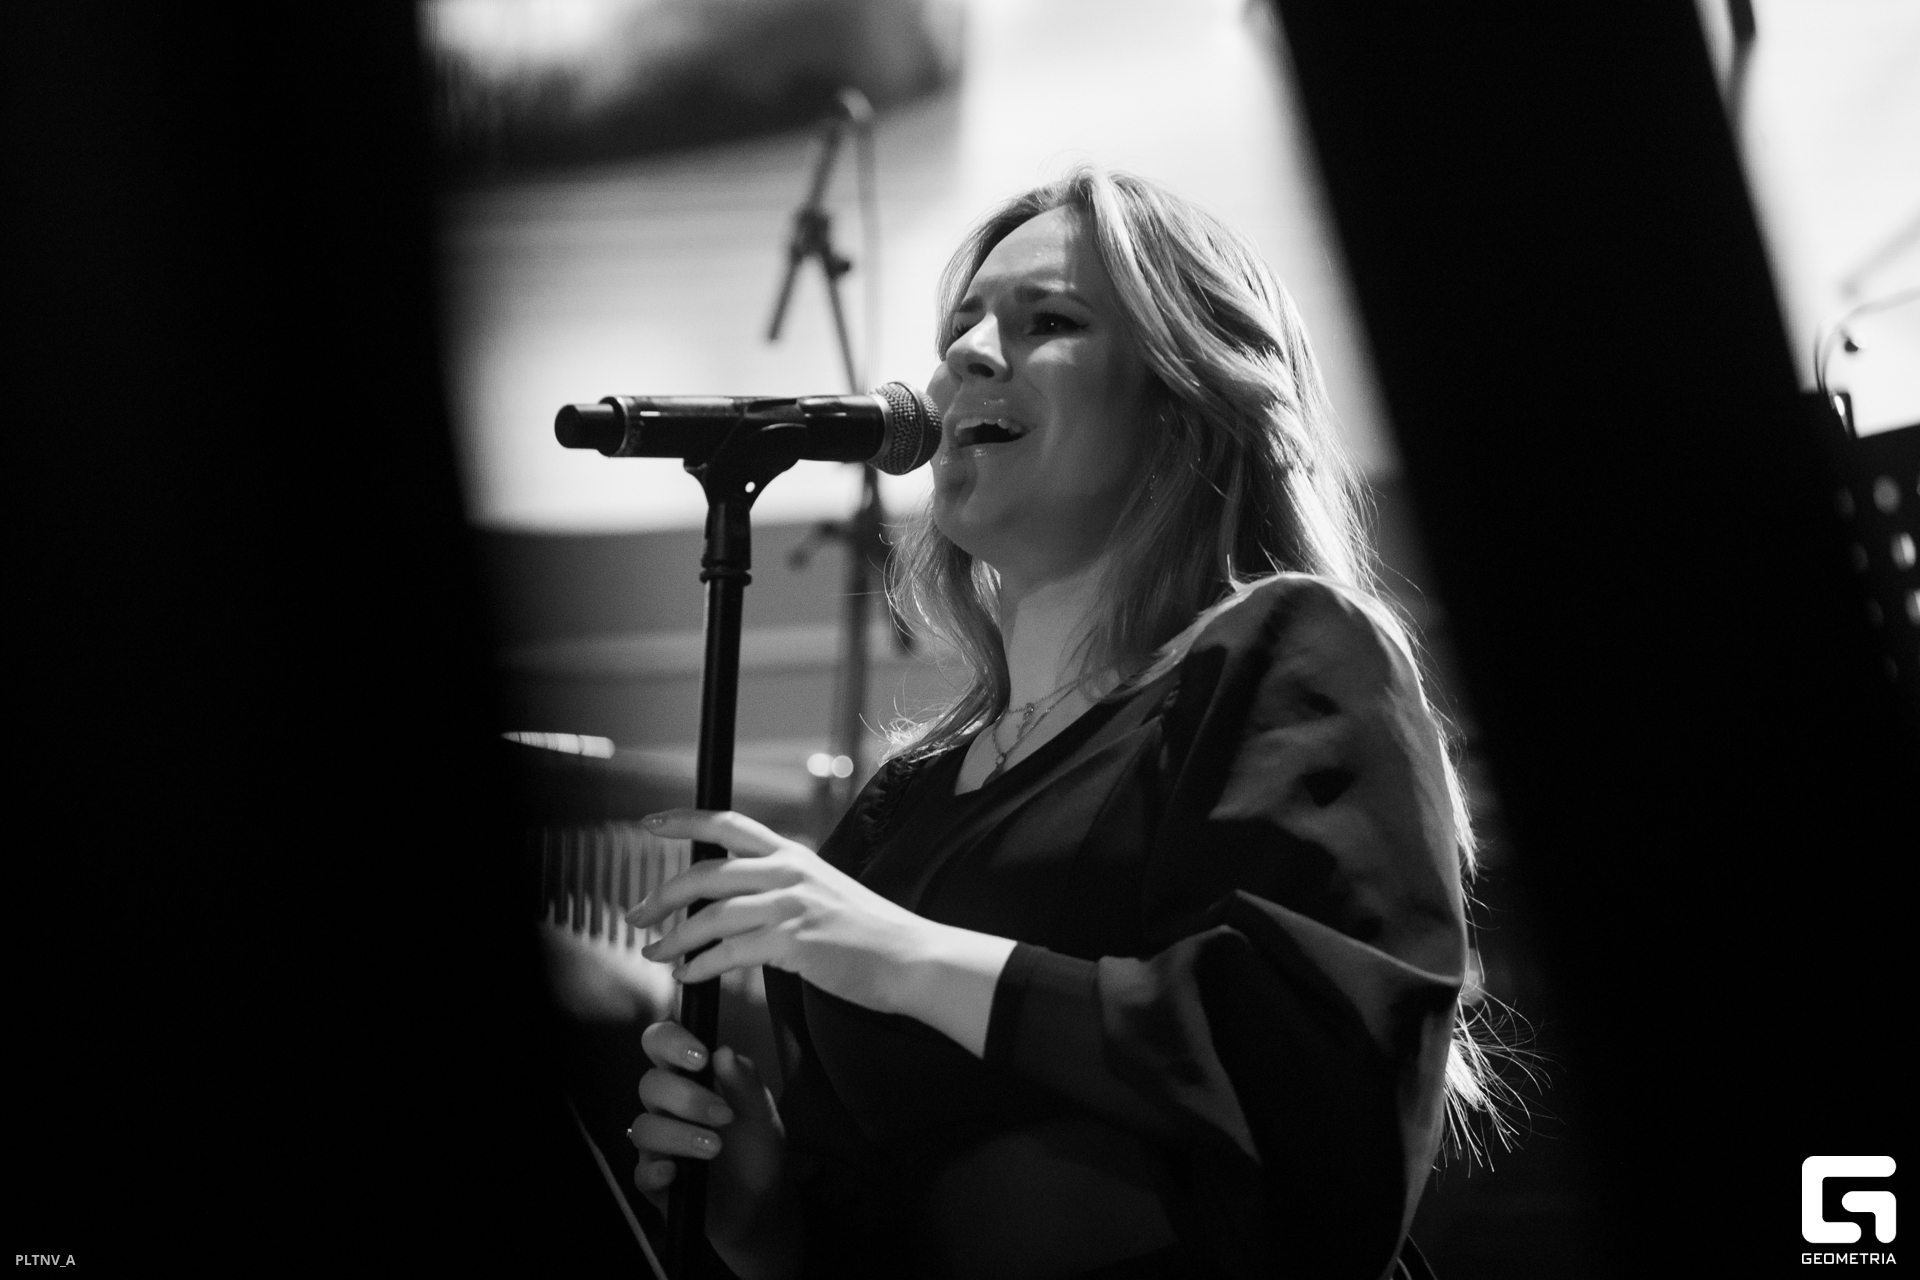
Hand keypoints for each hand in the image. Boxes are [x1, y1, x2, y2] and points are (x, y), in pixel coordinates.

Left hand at [627, 809, 941, 1016]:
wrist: (908, 957)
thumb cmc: (867, 932)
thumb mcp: (823, 889)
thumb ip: (783, 885)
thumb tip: (740, 898)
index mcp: (792, 854)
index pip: (728, 824)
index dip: (684, 820)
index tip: (649, 824)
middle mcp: (787, 871)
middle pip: (705, 872)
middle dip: (661, 895)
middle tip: (635, 915)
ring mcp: (789, 905)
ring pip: (710, 916)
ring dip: (672, 938)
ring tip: (653, 953)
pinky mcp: (792, 942)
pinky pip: (728, 953)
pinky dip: (699, 966)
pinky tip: (688, 976)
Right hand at [629, 1020, 793, 1279]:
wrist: (761, 1204)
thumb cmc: (756, 1148)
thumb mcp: (762, 1114)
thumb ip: (746, 1083)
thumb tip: (725, 1051)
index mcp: (690, 1078)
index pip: (661, 1044)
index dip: (671, 1042)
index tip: (701, 1057)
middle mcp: (667, 1107)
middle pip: (650, 1084)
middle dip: (686, 1096)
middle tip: (723, 1115)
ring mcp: (658, 1144)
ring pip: (644, 1127)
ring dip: (680, 1134)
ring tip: (715, 1147)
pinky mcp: (655, 1182)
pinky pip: (640, 1173)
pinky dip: (655, 1170)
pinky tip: (675, 1172)